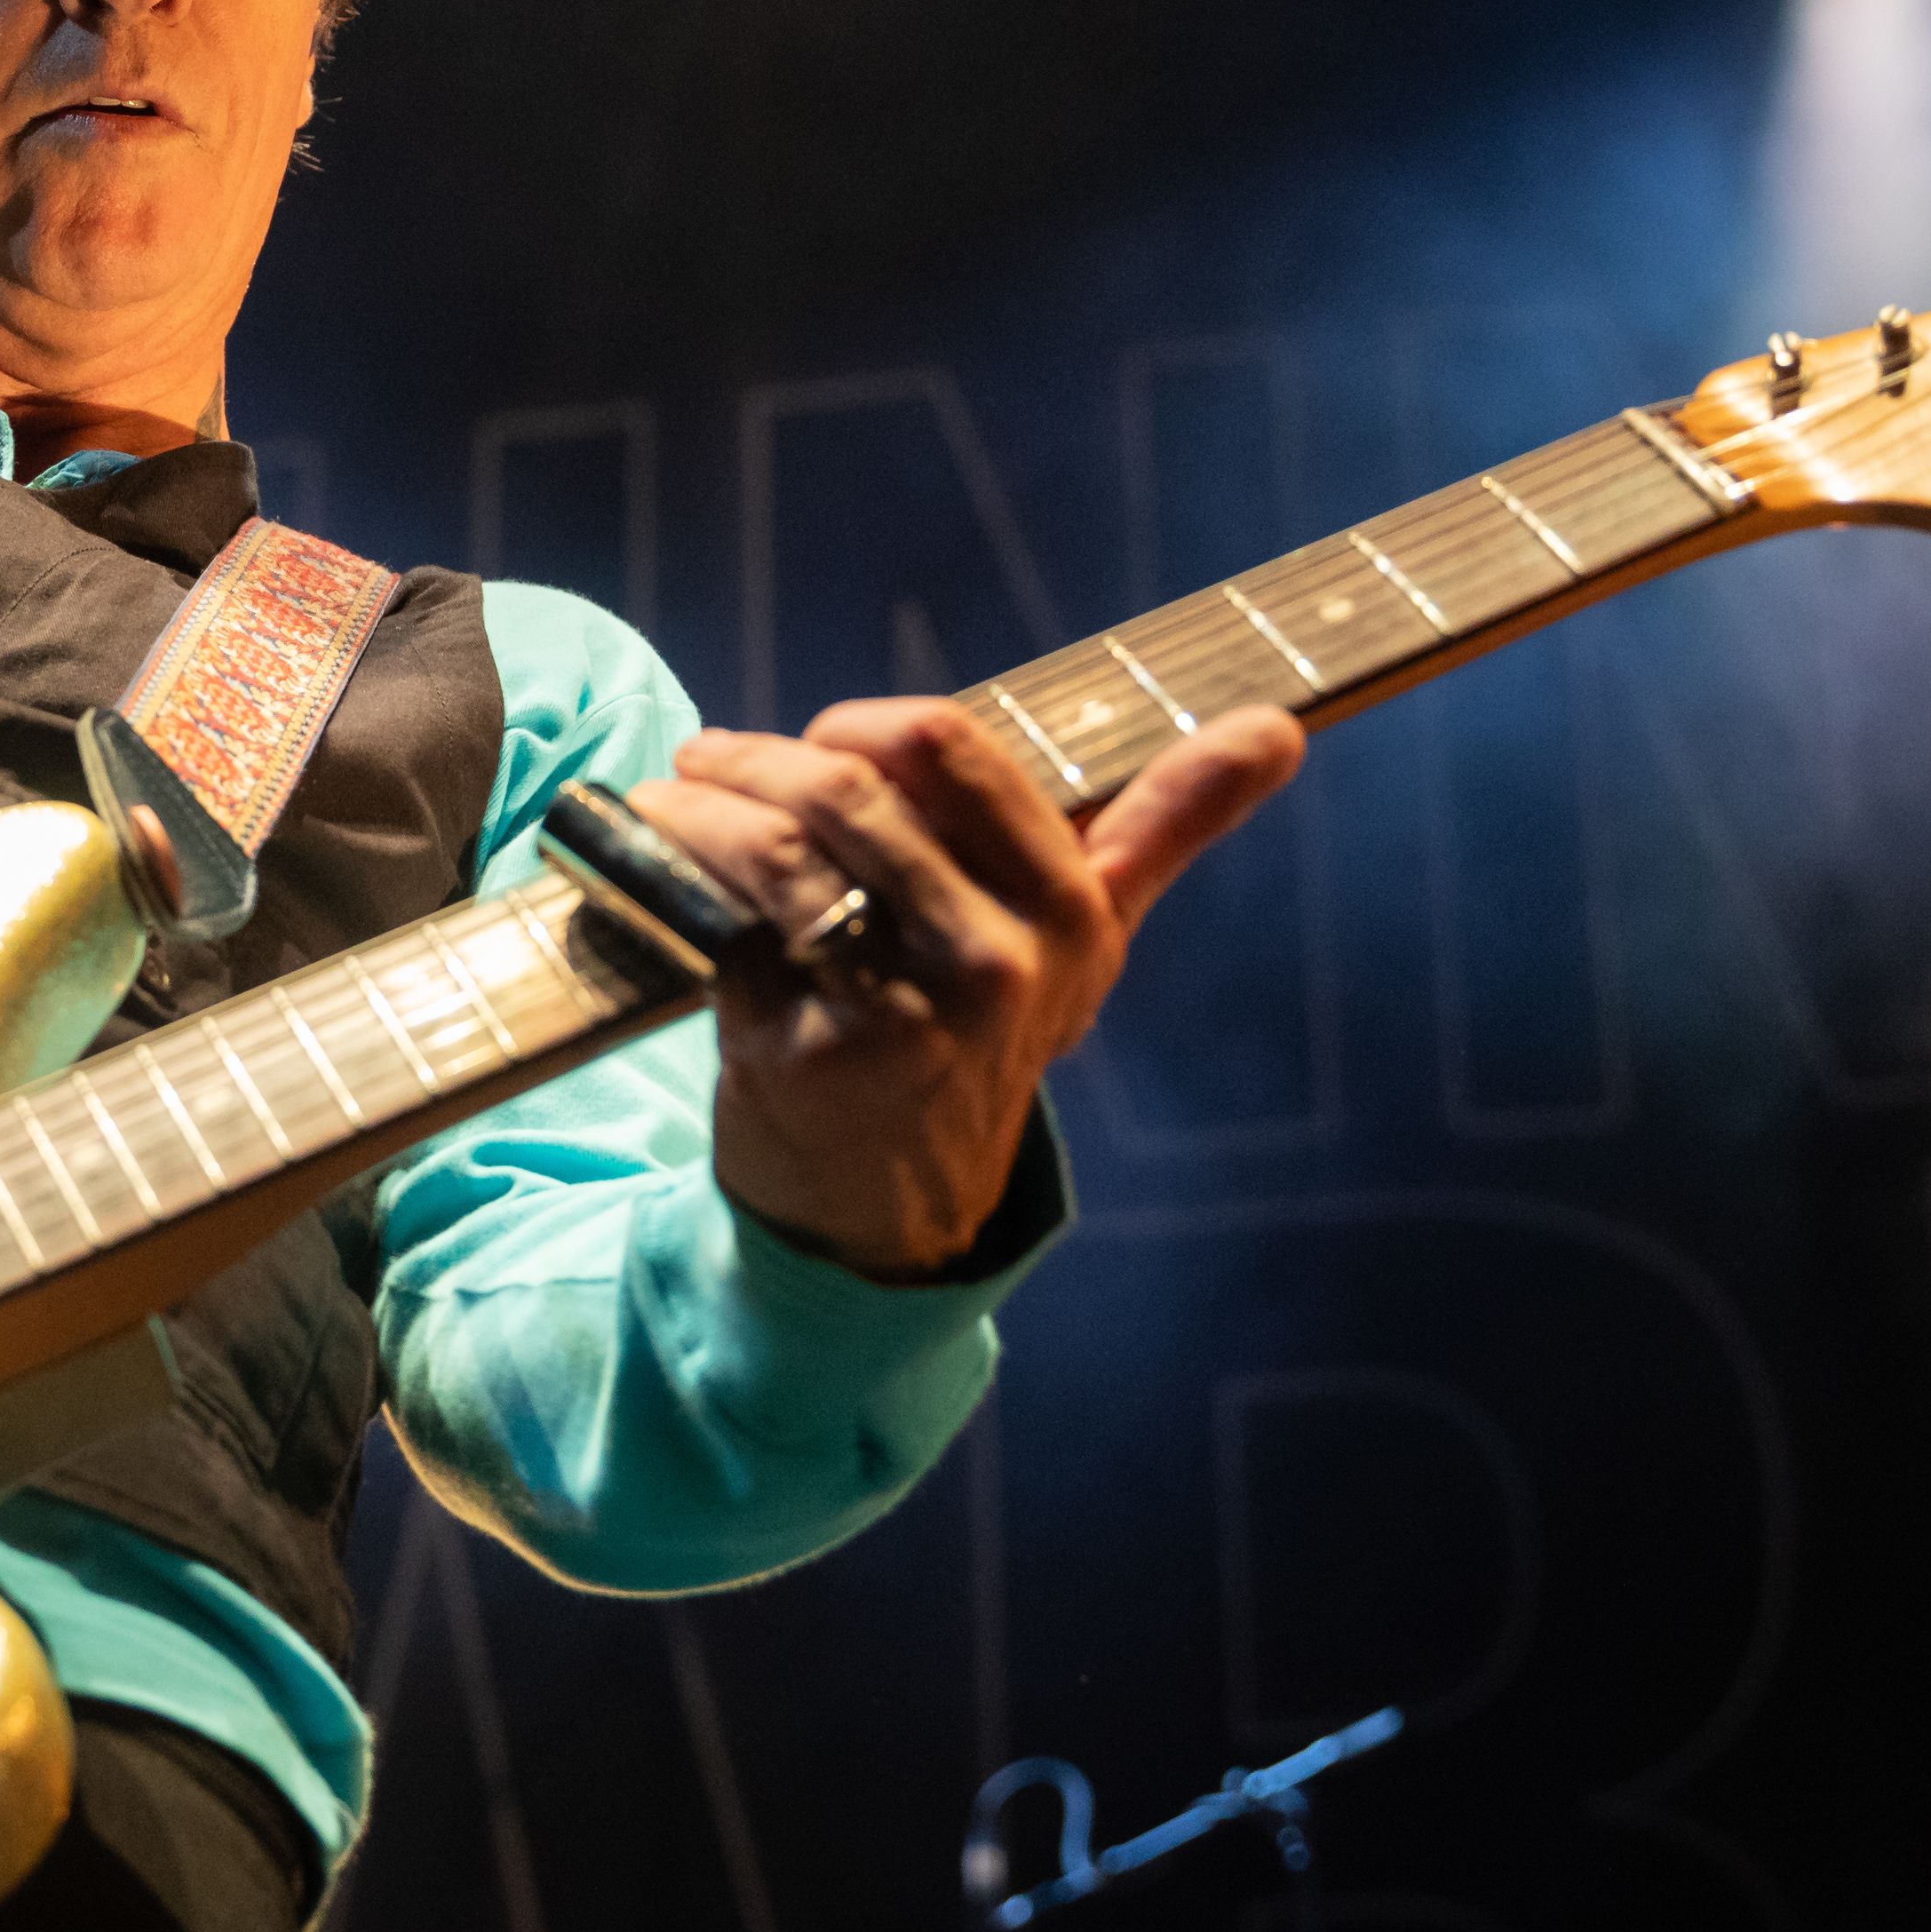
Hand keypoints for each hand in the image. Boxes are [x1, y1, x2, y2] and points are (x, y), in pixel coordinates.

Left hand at [636, 699, 1303, 1277]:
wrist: (895, 1204)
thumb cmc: (984, 1035)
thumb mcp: (1087, 938)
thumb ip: (1171, 824)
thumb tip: (1282, 728)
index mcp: (1062, 911)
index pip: (952, 751)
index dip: (867, 727)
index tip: (828, 740)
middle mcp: (990, 963)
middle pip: (849, 795)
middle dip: (762, 759)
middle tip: (717, 757)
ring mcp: (896, 1013)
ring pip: (777, 853)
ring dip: (702, 807)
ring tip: (673, 794)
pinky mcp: (804, 1055)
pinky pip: (721, 929)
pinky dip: (670, 879)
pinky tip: (647, 860)